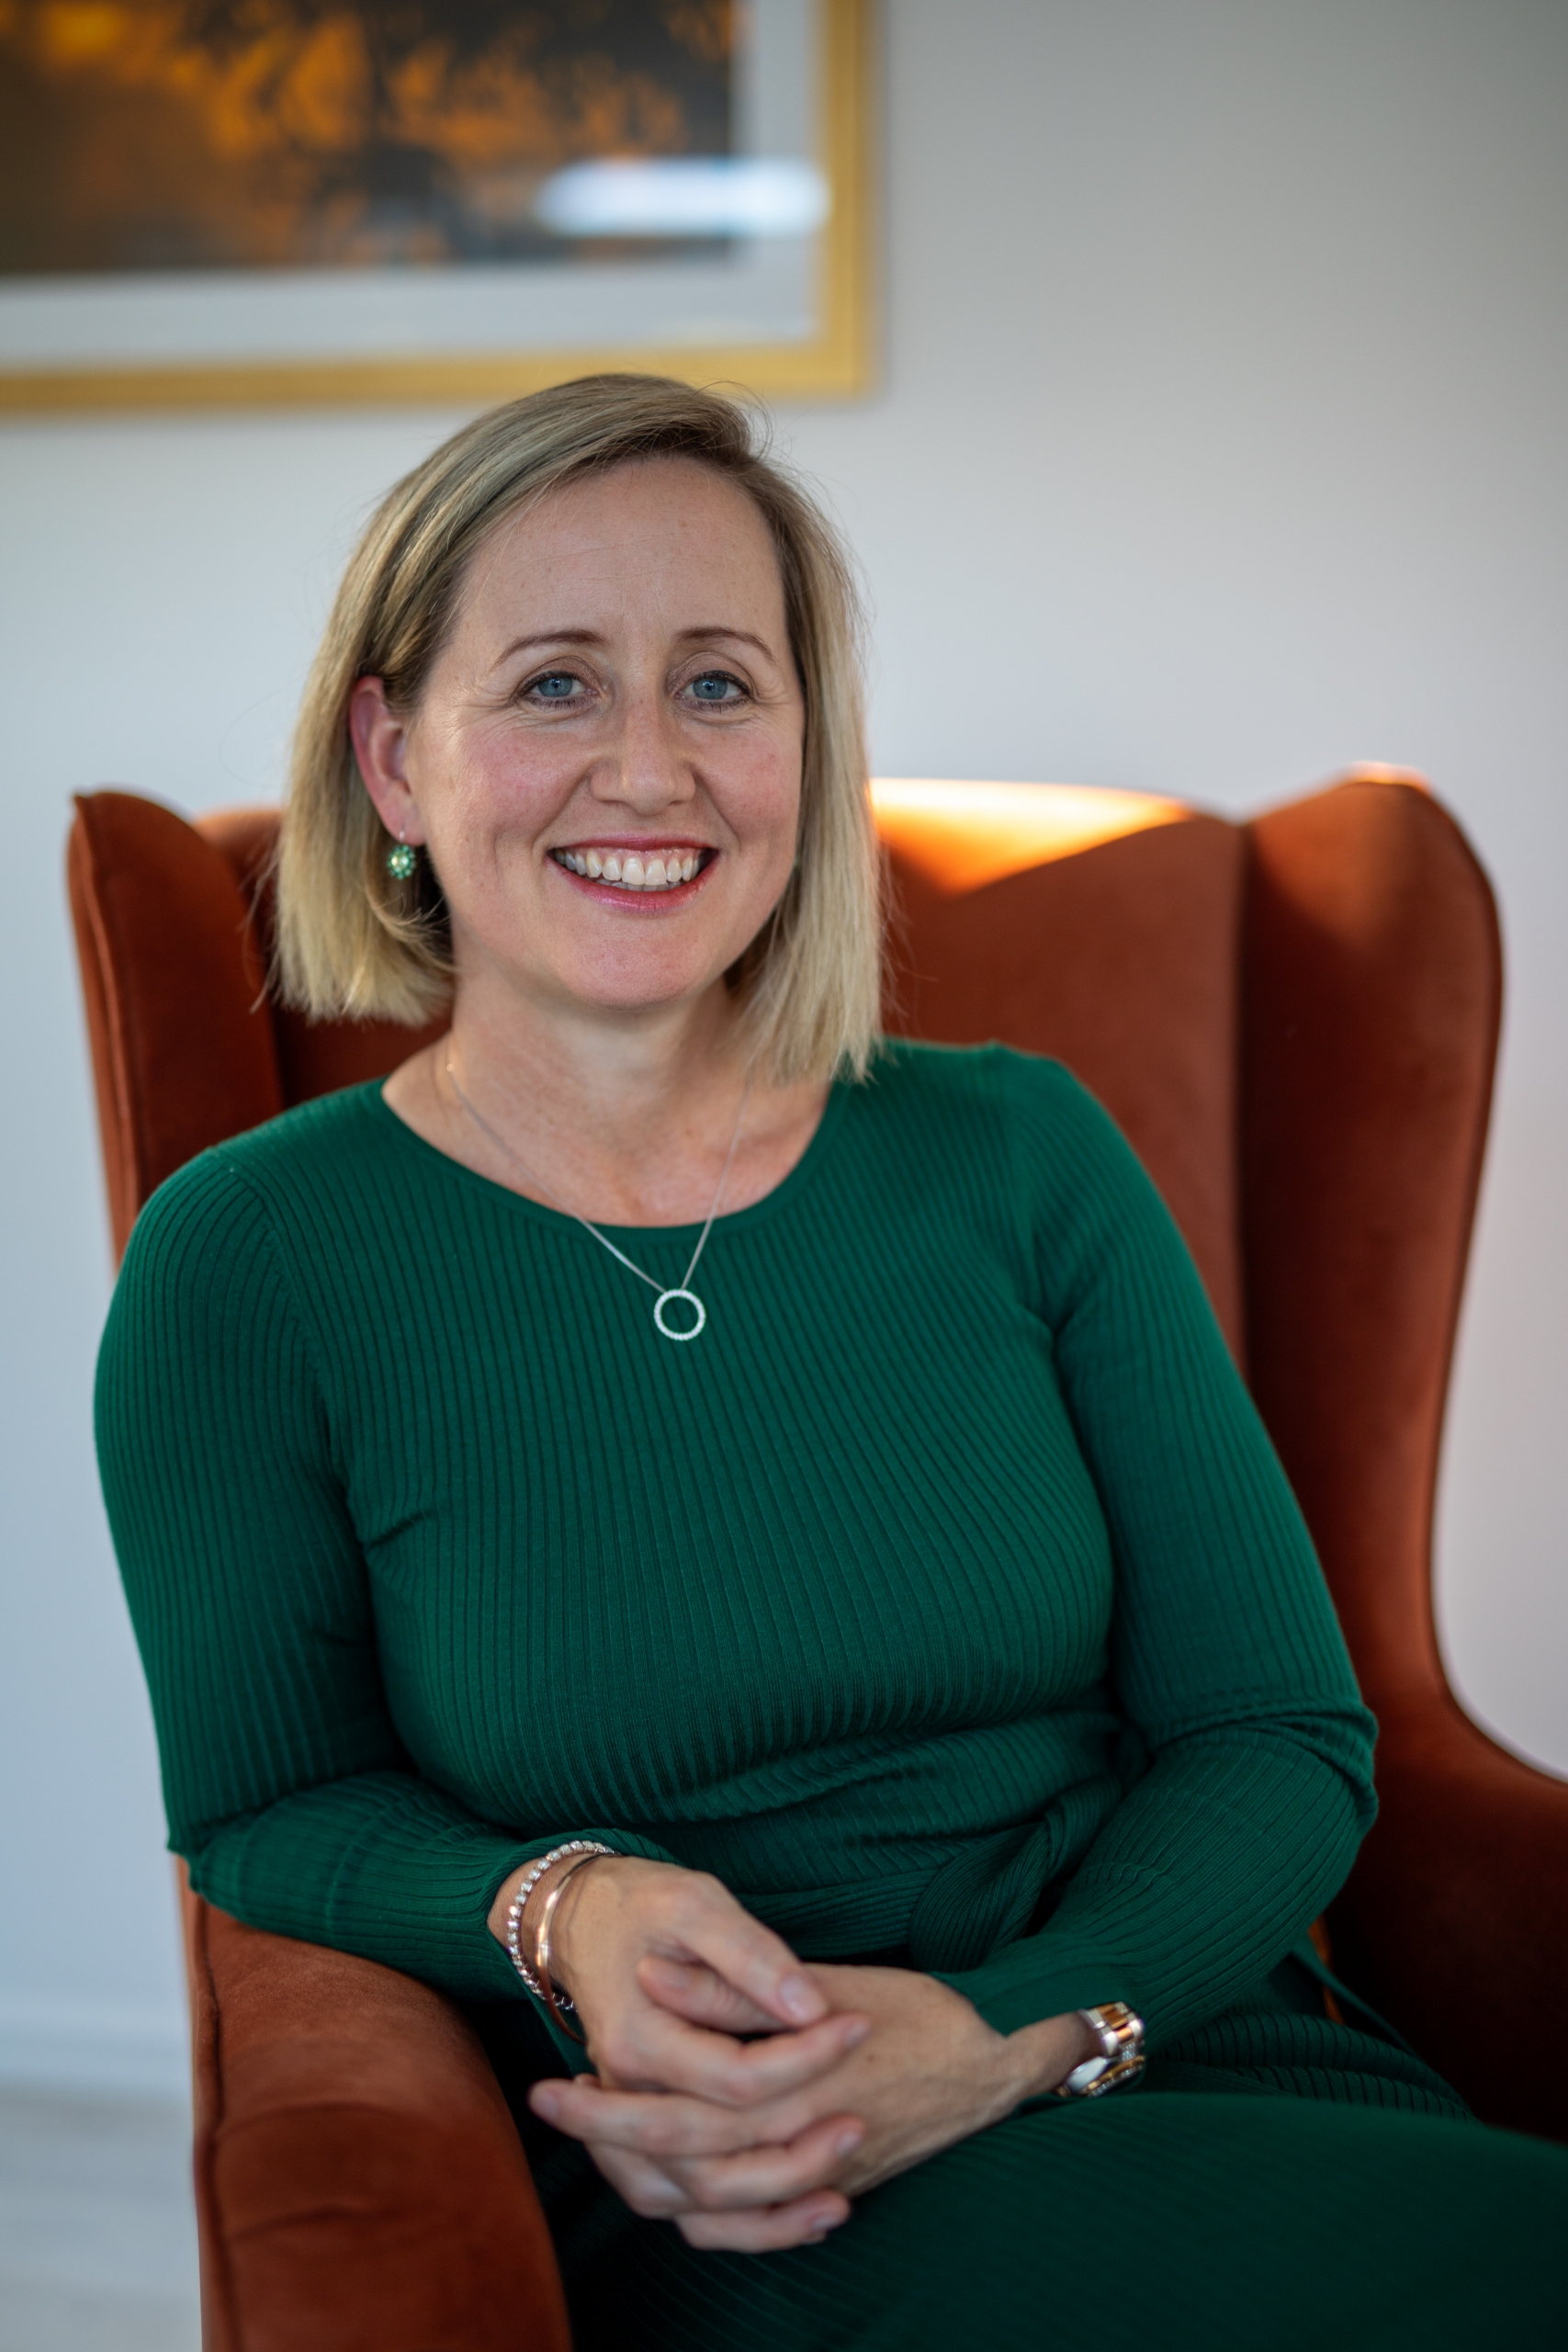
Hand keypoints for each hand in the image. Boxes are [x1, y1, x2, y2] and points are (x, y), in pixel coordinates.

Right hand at [490, 1856, 870, 2247]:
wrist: (584, 1920)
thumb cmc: (645, 1906)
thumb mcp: (695, 1905)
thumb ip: (750, 1957)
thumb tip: (809, 2008)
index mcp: (639, 2039)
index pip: (735, 2077)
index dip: (806, 2059)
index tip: (858, 2029)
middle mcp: (628, 2095)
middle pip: (715, 2157)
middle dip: (797, 2153)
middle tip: (859, 2127)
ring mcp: (628, 2127)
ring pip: (699, 2203)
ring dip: (773, 2209)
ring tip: (842, 2199)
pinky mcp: (644, 2145)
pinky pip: (689, 2214)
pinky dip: (746, 2226)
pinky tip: (805, 2214)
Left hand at [531, 1954, 1098, 2247]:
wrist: (995, 2066)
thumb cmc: (916, 2009)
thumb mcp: (830, 1980)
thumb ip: (737, 1984)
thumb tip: (656, 1973)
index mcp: (787, 2088)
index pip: (675, 2110)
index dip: (609, 2102)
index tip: (555, 2075)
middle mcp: (792, 2144)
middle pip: (675, 2161)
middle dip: (605, 2134)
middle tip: (550, 2103)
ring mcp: (808, 2179)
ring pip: (702, 2204)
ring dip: (642, 2172)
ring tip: (597, 2140)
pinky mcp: (825, 2192)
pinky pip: (744, 2231)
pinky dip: (700, 2221)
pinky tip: (671, 2191)